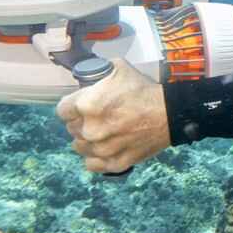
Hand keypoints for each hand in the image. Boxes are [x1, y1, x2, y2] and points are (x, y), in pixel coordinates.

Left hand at [55, 59, 170, 172]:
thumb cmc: (144, 89)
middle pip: (71, 128)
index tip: (82, 105)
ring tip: (104, 131)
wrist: (170, 113)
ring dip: (88, 139)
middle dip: (82, 121)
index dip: (72, 106)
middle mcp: (90, 130)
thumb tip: (89, 75)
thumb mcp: (119, 69)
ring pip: (80, 147)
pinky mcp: (113, 164)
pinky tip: (107, 146)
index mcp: (87, 105)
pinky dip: (97, 156)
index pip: (62, 110)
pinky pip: (91, 163)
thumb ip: (98, 73)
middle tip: (100, 116)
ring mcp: (101, 150)